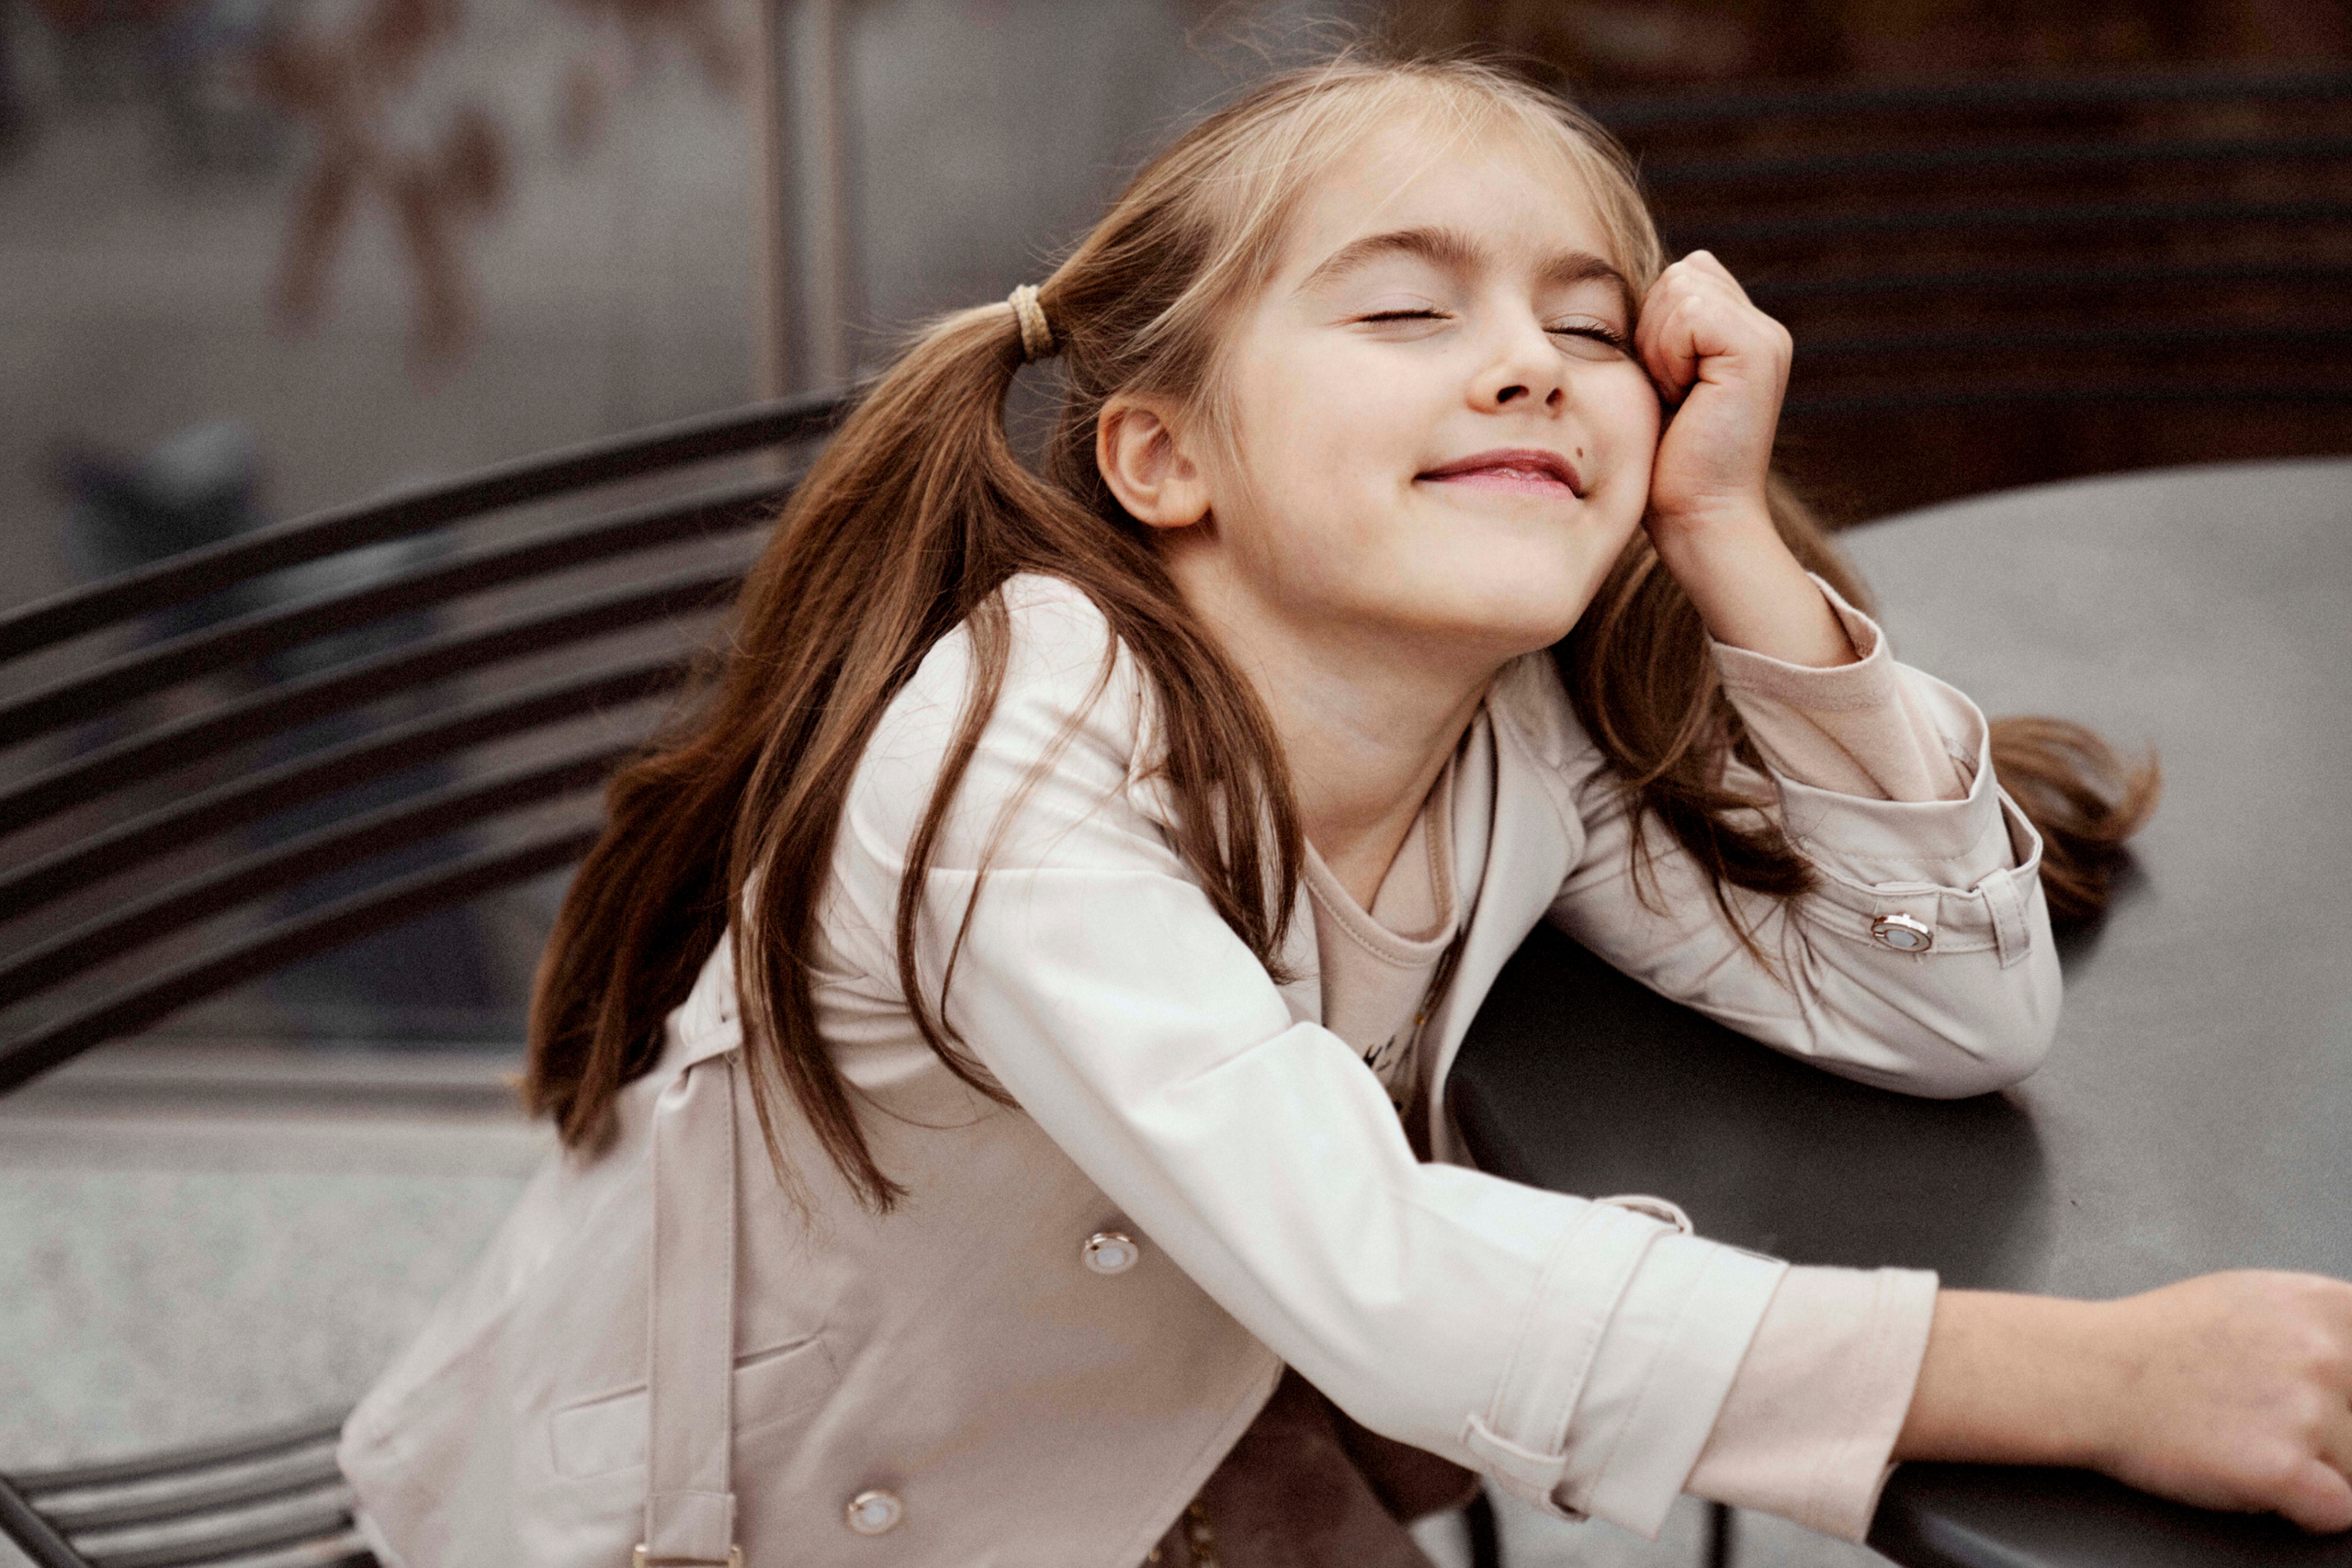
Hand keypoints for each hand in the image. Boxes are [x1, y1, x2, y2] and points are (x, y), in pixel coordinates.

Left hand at [1635, 249, 1790, 540]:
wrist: (1698, 516)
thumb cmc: (1667, 463)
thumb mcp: (1659, 383)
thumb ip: (1663, 333)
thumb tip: (1618, 292)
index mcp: (1743, 333)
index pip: (1684, 274)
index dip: (1655, 324)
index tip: (1663, 385)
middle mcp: (1764, 329)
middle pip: (1681, 275)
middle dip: (1655, 331)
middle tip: (1670, 393)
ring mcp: (1766, 338)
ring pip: (1682, 288)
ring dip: (1660, 346)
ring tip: (1677, 397)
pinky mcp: (1756, 351)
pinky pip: (1689, 313)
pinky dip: (1669, 355)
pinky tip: (1683, 396)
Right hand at [1897, 1275, 2351, 1532]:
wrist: (2090, 1373)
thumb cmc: (2157, 1338)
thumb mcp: (2254, 1297)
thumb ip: (2319, 1322)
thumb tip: (2350, 1353)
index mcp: (2325, 1306)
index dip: (2349, 1393)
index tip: (2335, 1402)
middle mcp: (2329, 1353)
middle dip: (2333, 1430)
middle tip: (2271, 1419)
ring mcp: (2307, 1410)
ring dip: (2316, 1468)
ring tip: (2252, 1442)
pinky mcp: (2283, 1468)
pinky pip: (2338, 1513)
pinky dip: (2303, 1508)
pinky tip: (2259, 1477)